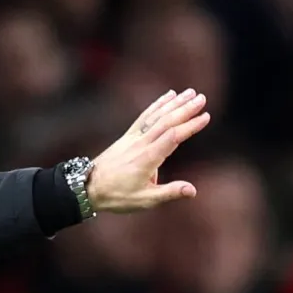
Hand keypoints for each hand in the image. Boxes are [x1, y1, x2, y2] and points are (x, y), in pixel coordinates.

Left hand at [85, 88, 210, 213]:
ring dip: (174, 103)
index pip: (173, 137)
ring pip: (156, 116)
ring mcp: (133, 138)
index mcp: (148, 158)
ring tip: (190, 92)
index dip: (190, 126)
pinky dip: (157, 105)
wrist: (87, 187)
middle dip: (185, 109)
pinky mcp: (127, 136)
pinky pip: (144, 117)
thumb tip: (193, 190)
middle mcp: (141, 144)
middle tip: (202, 98)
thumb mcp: (144, 200)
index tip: (206, 117)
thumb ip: (169, 193)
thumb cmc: (116, 196)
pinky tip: (168, 96)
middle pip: (166, 122)